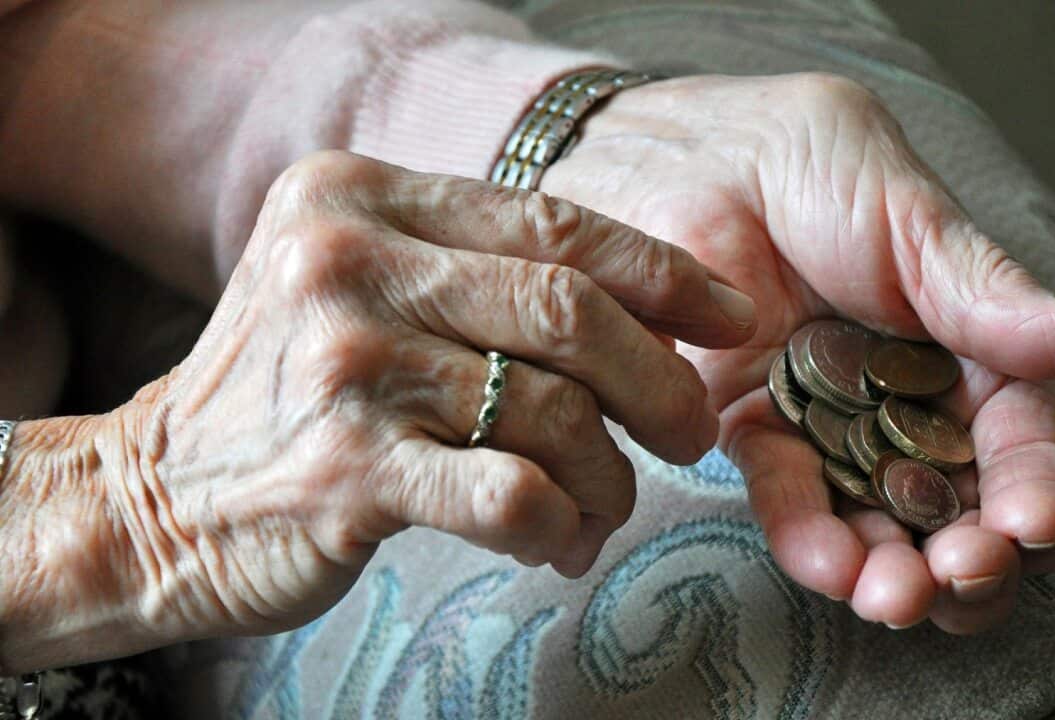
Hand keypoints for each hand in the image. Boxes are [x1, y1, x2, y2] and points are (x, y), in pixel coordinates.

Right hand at [12, 151, 753, 654]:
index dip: (664, 272)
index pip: (555, 222)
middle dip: (662, 381)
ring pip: (556, 411)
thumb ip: (481, 276)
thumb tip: (656, 316)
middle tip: (690, 433)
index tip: (732, 316)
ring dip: (608, 473)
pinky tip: (552, 538)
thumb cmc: (295, 394)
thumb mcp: (367, 289)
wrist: (153, 497)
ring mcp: (343, 364)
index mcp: (363, 196)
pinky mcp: (344, 469)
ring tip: (601, 504)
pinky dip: (560, 522)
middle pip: (571, 310)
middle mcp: (346, 260)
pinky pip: (512, 493)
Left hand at [541, 74, 1054, 632]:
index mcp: (969, 349)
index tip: (1037, 524)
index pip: (1021, 438)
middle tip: (963, 576)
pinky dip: (810, 538)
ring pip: (878, 521)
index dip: (1037, 487)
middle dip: (971, 557)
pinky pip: (788, 497)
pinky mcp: (755, 433)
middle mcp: (909, 402)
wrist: (689, 157)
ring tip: (894, 597)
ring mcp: (832, 426)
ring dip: (894, 572)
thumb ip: (994, 297)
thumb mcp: (913, 221)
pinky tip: (830, 564)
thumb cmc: (811, 167)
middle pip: (957, 504)